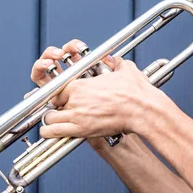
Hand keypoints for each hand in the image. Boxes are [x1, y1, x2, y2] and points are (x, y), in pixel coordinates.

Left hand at [31, 39, 158, 138]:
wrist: (142, 110)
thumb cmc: (135, 93)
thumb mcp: (125, 69)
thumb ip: (115, 62)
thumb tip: (113, 59)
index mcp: (81, 84)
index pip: (57, 88)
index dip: (60, 95)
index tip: (64, 98)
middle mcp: (75, 99)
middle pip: (53, 103)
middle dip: (56, 107)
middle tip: (62, 111)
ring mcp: (77, 115)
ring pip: (50, 118)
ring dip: (52, 120)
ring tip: (57, 122)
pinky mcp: (81, 130)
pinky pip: (55, 132)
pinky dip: (50, 132)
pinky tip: (50, 133)